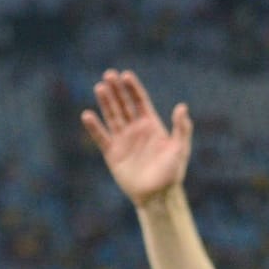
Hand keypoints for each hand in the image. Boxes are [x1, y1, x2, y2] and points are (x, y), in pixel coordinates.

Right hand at [81, 69, 193, 208]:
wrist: (157, 195)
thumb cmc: (172, 173)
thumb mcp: (180, 149)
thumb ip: (181, 128)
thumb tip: (181, 107)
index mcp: (152, 125)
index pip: (140, 102)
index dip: (133, 88)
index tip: (125, 75)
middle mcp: (136, 130)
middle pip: (124, 105)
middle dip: (117, 90)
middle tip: (108, 74)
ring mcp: (123, 140)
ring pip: (112, 116)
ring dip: (106, 102)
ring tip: (99, 87)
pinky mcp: (112, 153)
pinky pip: (101, 137)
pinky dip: (94, 127)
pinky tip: (87, 115)